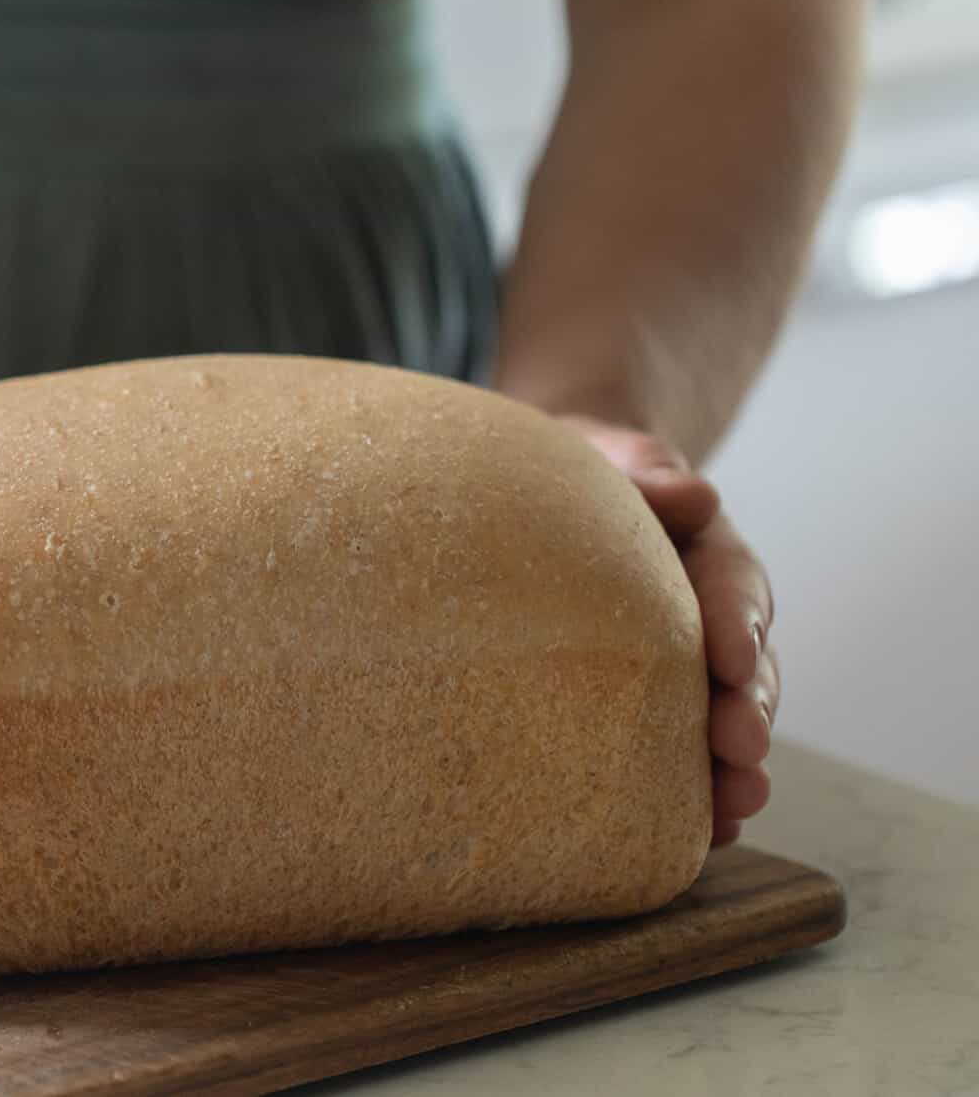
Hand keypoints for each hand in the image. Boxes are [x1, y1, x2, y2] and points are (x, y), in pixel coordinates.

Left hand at [559, 417, 779, 847]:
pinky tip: (699, 834)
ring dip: (733, 767)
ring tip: (735, 808)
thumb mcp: (607, 458)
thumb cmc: (579, 475)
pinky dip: (696, 794)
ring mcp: (687, 669)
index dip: (737, 623)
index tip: (733, 661)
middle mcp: (709, 619)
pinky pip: (682, 753)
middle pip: (745, 668)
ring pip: (724, 720)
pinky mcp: (653, 706)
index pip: (733, 585)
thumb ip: (645, 470)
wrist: (545, 498)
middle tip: (739, 750)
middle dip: (747, 711)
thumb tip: (689, 493)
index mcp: (705, 553)